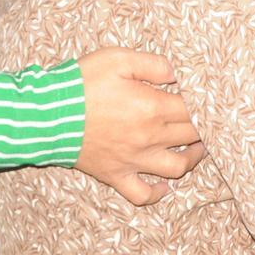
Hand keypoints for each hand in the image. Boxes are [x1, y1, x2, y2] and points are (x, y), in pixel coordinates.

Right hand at [76, 48, 204, 206]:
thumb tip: (177, 73)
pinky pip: (141, 194)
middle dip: (205, 127)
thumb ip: (153, 64)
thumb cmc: (81, 84)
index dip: (206, 103)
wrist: (44, 117)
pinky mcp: (115, 175)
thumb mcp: (119, 59)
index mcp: (153, 107)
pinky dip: (156, 193)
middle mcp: (149, 137)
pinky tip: (164, 185)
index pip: (194, 109)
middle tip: (208, 119)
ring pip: (177, 167)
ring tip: (197, 148)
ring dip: (193, 158)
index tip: (209, 98)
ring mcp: (133, 159)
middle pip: (191, 136)